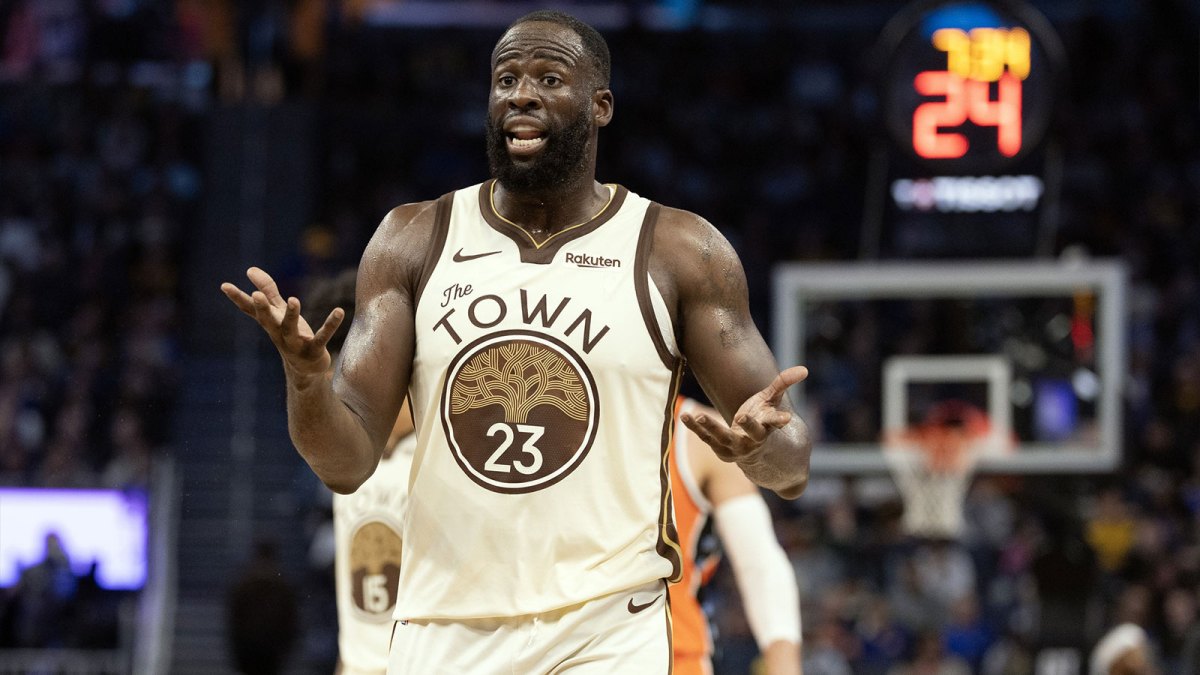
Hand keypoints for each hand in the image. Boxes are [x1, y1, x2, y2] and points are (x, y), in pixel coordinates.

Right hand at [220, 267, 344, 379]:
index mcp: (270, 323)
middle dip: (262, 308)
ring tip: (293, 300)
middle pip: (267, 320)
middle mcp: (279, 333)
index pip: (250, 310)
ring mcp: (295, 343)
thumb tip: (250, 269)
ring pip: (291, 329)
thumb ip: (268, 291)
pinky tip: (339, 311)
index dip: (237, 298)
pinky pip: (322, 337)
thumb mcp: (278, 313)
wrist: (305, 370)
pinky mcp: (314, 350)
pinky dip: (330, 325)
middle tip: (256, 295)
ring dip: (291, 315)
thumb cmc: (290, 335)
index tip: (224, 285)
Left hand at [681, 366, 808, 463]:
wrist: (754, 452)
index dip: (779, 419)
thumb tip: (804, 369)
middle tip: (742, 418)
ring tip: (700, 415)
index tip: (786, 419)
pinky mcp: (720, 449)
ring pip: (724, 437)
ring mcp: (736, 447)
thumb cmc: (763, 420)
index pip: (775, 422)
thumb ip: (783, 384)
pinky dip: (695, 427)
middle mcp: (754, 440)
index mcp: (768, 426)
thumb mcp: (772, 401)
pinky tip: (684, 416)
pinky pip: (706, 438)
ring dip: (712, 427)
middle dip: (748, 426)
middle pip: (752, 434)